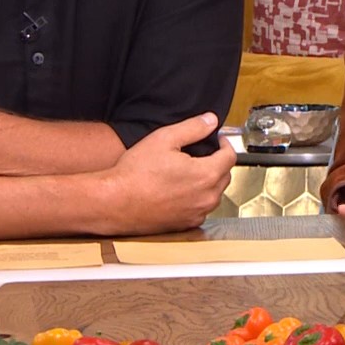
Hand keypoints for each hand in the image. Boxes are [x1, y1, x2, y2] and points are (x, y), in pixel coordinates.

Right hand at [104, 114, 235, 233]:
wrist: (114, 203)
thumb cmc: (135, 173)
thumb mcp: (164, 139)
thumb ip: (193, 128)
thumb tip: (211, 121)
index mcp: (206, 175)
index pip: (230, 157)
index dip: (225, 144)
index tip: (217, 140)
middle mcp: (206, 198)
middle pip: (224, 176)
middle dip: (217, 162)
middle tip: (202, 154)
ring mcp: (197, 213)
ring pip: (214, 194)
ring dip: (208, 181)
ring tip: (188, 171)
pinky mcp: (186, 224)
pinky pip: (201, 208)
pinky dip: (197, 198)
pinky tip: (179, 190)